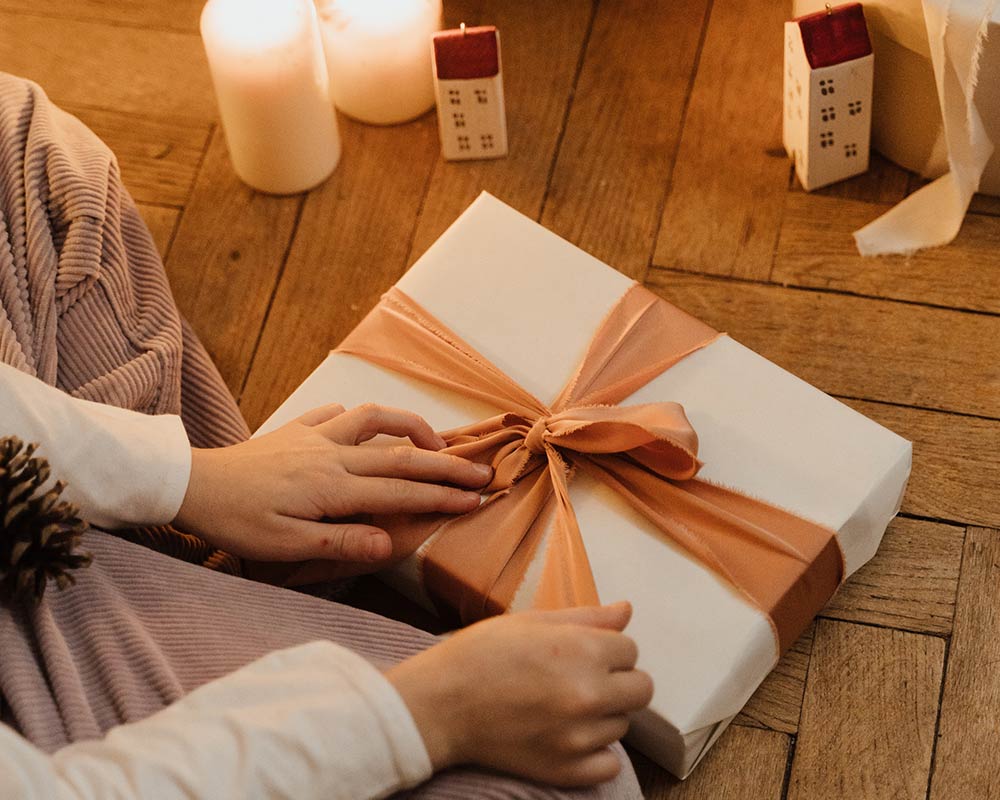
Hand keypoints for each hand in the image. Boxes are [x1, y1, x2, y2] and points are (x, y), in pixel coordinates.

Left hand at [174, 403, 490, 565]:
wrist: (191, 484)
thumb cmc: (236, 521)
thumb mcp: (284, 546)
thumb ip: (339, 543)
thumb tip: (389, 545)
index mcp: (333, 487)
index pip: (401, 492)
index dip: (442, 497)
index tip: (476, 500)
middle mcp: (333, 455)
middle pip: (403, 456)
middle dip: (447, 466)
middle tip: (482, 473)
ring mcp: (316, 436)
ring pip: (377, 419)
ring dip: (412, 428)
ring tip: (436, 442)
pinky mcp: (298, 429)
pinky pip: (339, 413)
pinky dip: (364, 416)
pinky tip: (372, 427)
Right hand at [386, 602, 652, 786]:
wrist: (439, 703)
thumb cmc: (480, 654)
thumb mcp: (532, 622)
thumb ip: (586, 617)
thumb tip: (627, 610)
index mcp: (582, 651)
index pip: (631, 649)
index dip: (606, 648)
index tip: (580, 652)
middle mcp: (588, 694)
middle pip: (641, 689)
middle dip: (617, 680)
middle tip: (581, 678)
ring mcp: (579, 737)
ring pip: (622, 724)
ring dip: (602, 714)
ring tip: (562, 704)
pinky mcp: (566, 770)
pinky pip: (609, 765)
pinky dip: (594, 753)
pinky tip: (568, 736)